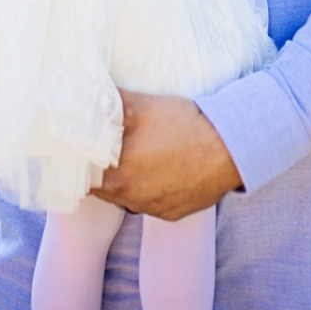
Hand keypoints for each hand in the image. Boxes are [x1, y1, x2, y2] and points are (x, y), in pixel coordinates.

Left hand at [91, 90, 242, 219]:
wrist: (229, 149)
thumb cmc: (185, 126)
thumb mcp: (143, 105)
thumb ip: (110, 103)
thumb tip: (87, 95)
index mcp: (117, 177)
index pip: (83, 177)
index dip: (81, 161)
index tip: (82, 149)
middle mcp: (131, 200)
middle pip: (104, 187)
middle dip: (104, 169)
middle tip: (112, 147)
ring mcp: (153, 209)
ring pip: (128, 195)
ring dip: (128, 178)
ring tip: (140, 154)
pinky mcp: (173, 213)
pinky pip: (151, 202)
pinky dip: (151, 187)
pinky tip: (162, 167)